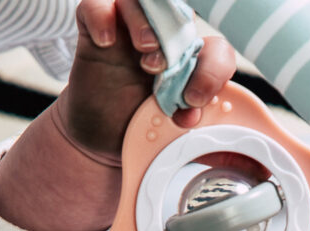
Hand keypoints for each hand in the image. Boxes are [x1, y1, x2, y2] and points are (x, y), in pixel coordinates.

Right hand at [66, 0, 235, 154]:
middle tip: (161, 69)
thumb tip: (190, 111)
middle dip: (176, 37)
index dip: (212, 71)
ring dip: (143, 22)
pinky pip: (95, 4)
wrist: (99, 138)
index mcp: (187, 65)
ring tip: (144, 50)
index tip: (193, 100)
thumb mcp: (165, 127)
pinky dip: (102, 16)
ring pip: (137, 0)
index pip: (215, 52)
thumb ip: (181, 115)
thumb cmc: (136, 127)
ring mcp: (126, 32)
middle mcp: (161, 42)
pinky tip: (105, 41)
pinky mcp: (94, 32)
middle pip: (177, 13)